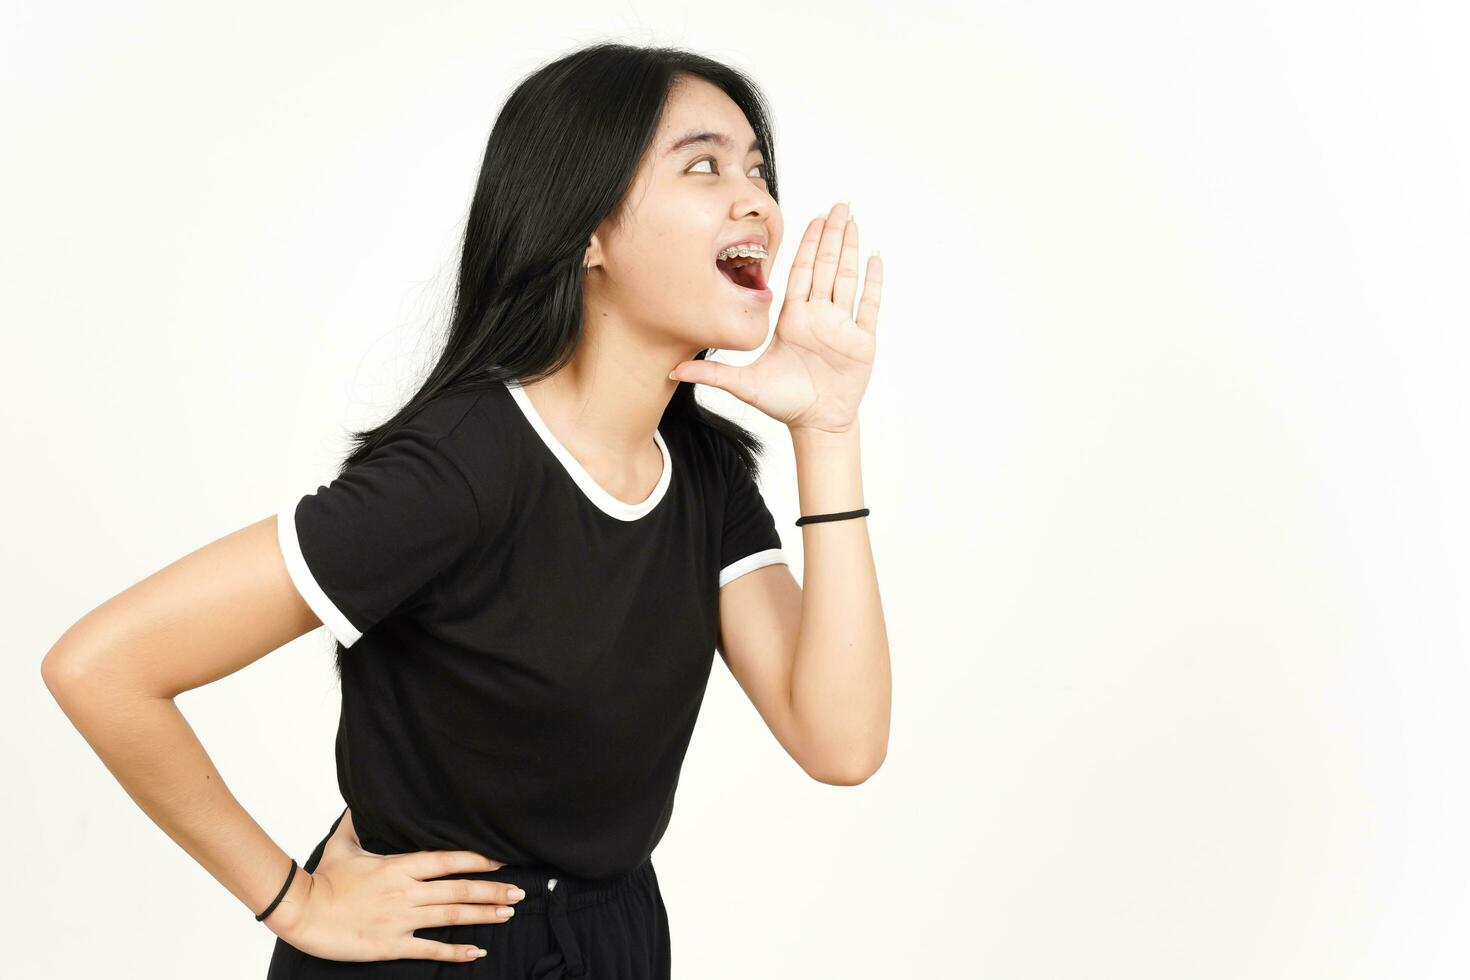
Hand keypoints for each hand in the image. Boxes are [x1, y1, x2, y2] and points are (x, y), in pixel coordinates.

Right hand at [266, 807, 521, 963]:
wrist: (301, 912)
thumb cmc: (322, 879)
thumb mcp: (342, 844)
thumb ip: (357, 822)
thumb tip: (360, 801)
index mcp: (398, 866)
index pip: (447, 860)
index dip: (477, 860)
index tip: (501, 860)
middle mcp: (406, 892)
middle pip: (459, 889)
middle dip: (492, 891)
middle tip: (519, 893)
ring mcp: (401, 919)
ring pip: (451, 915)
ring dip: (483, 915)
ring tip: (508, 914)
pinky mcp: (392, 944)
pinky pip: (430, 948)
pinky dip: (456, 950)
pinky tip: (476, 952)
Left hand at [670, 200, 882, 433]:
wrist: (816, 424)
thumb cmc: (783, 403)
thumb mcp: (743, 384)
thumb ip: (712, 373)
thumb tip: (673, 369)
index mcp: (793, 319)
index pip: (802, 273)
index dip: (808, 245)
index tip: (814, 219)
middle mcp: (817, 316)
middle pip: (826, 267)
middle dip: (833, 236)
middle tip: (840, 205)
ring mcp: (841, 327)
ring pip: (847, 279)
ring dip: (852, 249)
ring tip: (855, 220)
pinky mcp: (861, 342)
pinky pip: (868, 306)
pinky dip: (872, 283)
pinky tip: (875, 259)